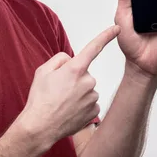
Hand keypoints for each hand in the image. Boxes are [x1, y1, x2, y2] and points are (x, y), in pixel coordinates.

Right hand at [18, 25, 119, 145]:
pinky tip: (69, 110)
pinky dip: (81, 104)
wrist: (40, 127)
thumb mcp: (42, 71)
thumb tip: (70, 60)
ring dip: (77, 92)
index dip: (106, 36)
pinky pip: (90, 102)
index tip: (117, 29)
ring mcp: (92, 97)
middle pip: (84, 73)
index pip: (93, 48)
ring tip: (62, 102)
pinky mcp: (94, 111)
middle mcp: (87, 82)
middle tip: (59, 90)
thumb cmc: (40, 99)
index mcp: (75, 69)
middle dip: (74, 78)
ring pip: (87, 88)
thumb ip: (60, 59)